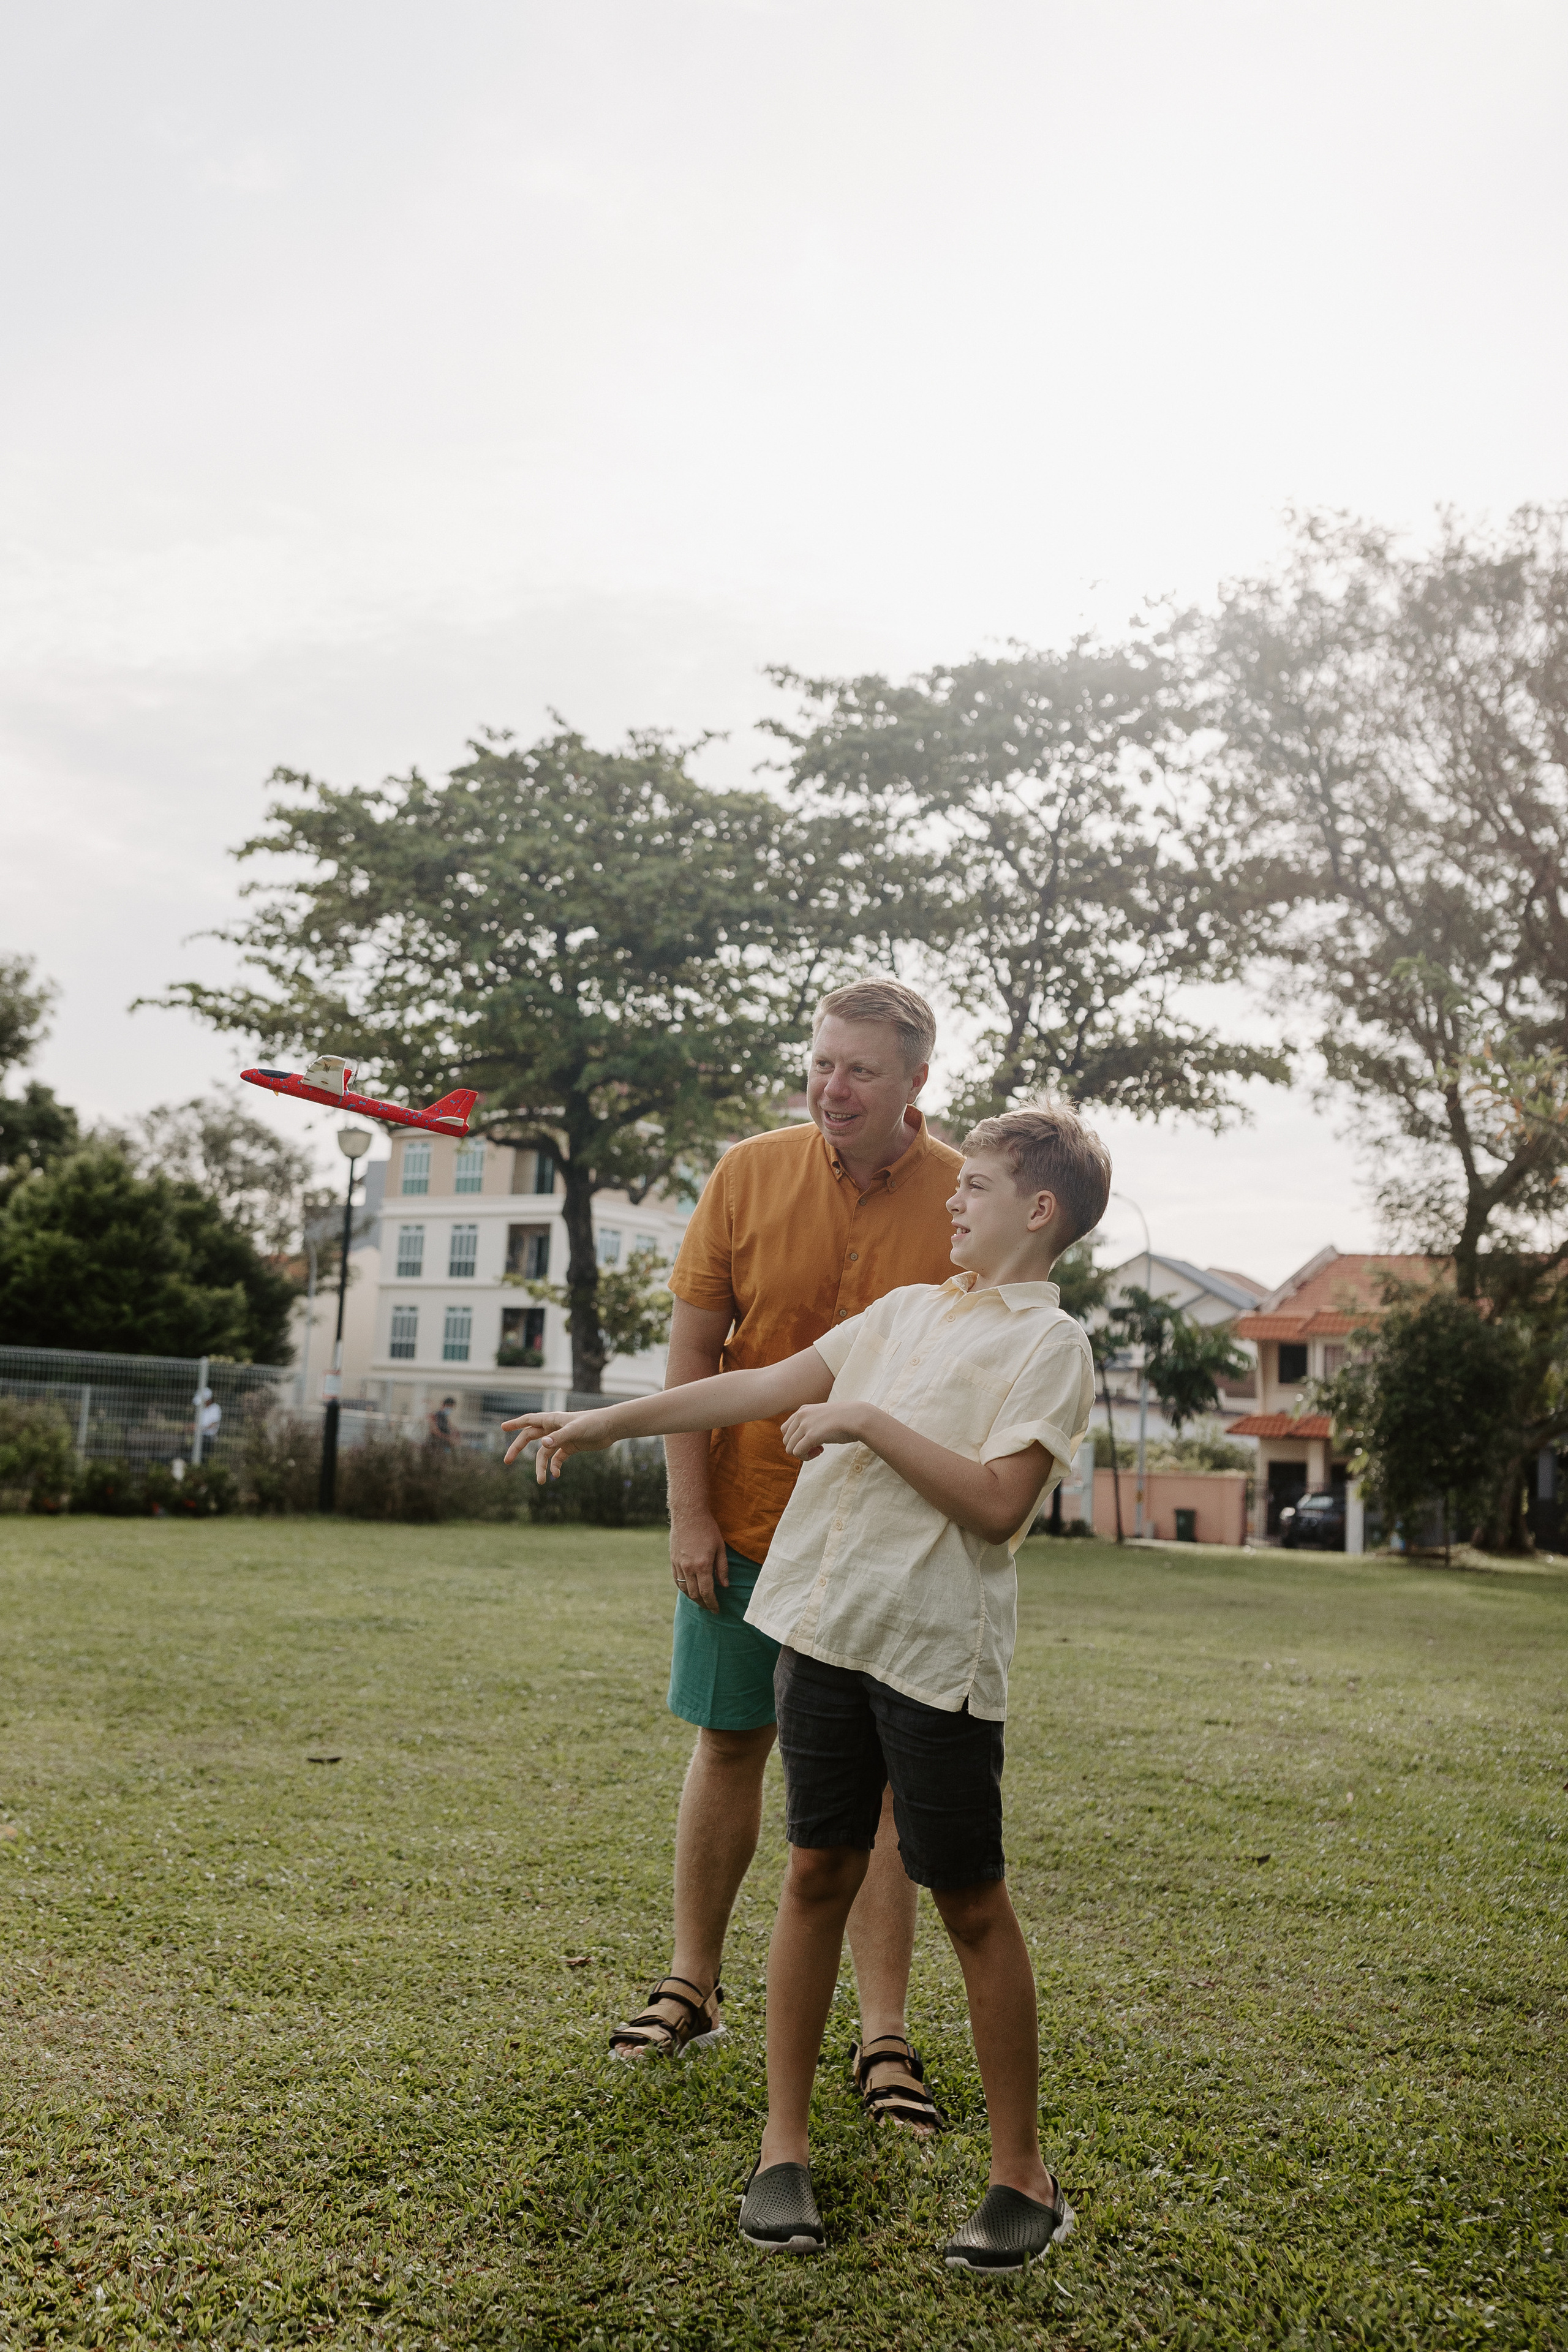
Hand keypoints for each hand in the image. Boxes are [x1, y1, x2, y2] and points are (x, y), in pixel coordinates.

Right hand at [500, 1408, 616, 1477]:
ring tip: (541, 1481)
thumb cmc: (593, 1423)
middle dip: (518, 1448)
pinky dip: (555, 1467)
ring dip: (541, 1466)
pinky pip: (557, 1459)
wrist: (611, 1428)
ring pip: (544, 1453)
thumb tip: (542, 1445)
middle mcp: (554, 1428)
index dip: (515, 1424)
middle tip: (507, 1461)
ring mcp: (561, 1438)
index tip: (502, 1428)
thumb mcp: (575, 1430)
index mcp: (552, 1419)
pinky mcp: (570, 1447)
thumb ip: (559, 1437)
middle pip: (530, 1438)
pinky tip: (556, 1475)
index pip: (529, 1420)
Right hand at [669, 1511, 728, 1613]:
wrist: (688, 1514)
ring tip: (701, 1602)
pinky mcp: (673, 1560)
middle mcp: (689, 1568)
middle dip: (703, 1604)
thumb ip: (722, 1568)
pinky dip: (684, 1589)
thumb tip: (725, 1586)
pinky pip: (677, 1580)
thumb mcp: (720, 1547)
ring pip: (684, 1589)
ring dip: (693, 1598)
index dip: (712, 1603)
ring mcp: (679, 1565)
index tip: (717, 1610)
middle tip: (710, 1608)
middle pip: (695, 1594)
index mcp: (703, 1565)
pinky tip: (690, 1591)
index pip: (707, 1592)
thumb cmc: (708, 1529)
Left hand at [779, 1401, 864, 1460]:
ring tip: (818, 1450)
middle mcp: (801, 1415)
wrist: (858, 1417)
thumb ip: (811, 1425)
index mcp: (803, 1410)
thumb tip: (802, 1442)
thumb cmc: (845, 1420)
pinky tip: (820, 1451)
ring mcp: (805, 1425)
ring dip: (803, 1454)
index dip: (797, 1439)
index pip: (786, 1429)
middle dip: (799, 1447)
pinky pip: (797, 1452)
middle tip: (816, 1448)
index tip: (812, 1441)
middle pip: (786, 1440)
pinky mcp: (810, 1435)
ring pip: (789, 1448)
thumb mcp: (823, 1418)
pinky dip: (806, 1457)